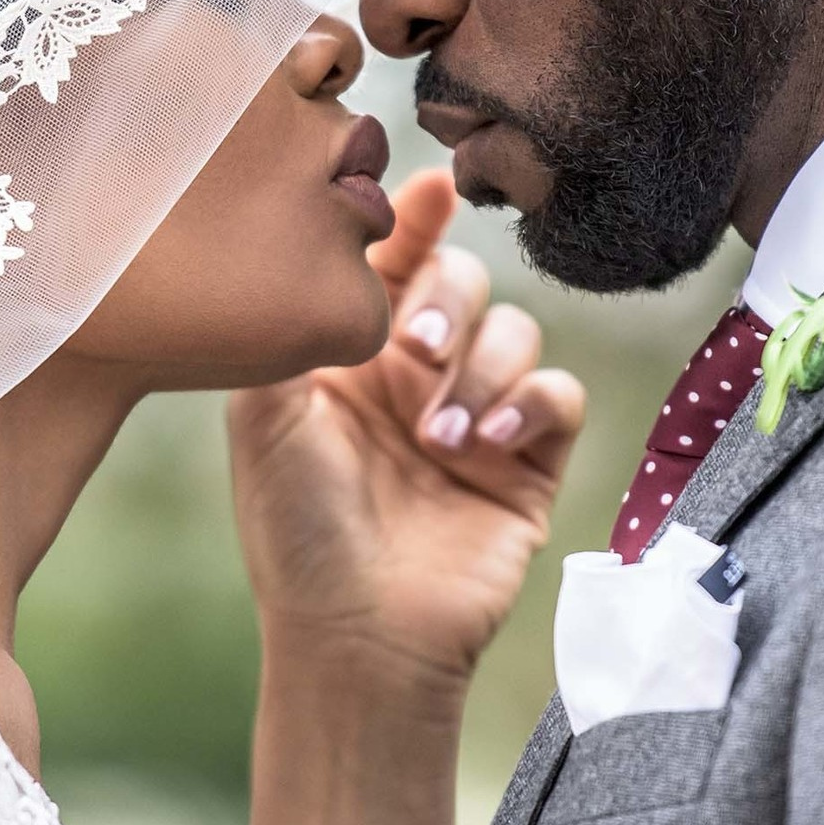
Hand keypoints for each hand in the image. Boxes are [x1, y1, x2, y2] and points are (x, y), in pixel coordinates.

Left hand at [227, 168, 585, 690]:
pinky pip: (560, 397)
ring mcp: (479, 415)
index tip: (424, 186)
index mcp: (354, 354)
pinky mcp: (531, 463)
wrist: (354, 637)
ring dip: (482, 371)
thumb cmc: (295, 533)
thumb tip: (311, 255)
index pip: (394, 264)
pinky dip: (531, 404)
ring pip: (518, 332)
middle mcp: (419, 374)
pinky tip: (488, 444)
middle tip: (417, 346)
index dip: (412, 219)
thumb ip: (285, 334)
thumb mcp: (263, 422)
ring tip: (439, 438)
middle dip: (449, 299)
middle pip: (465, 281)